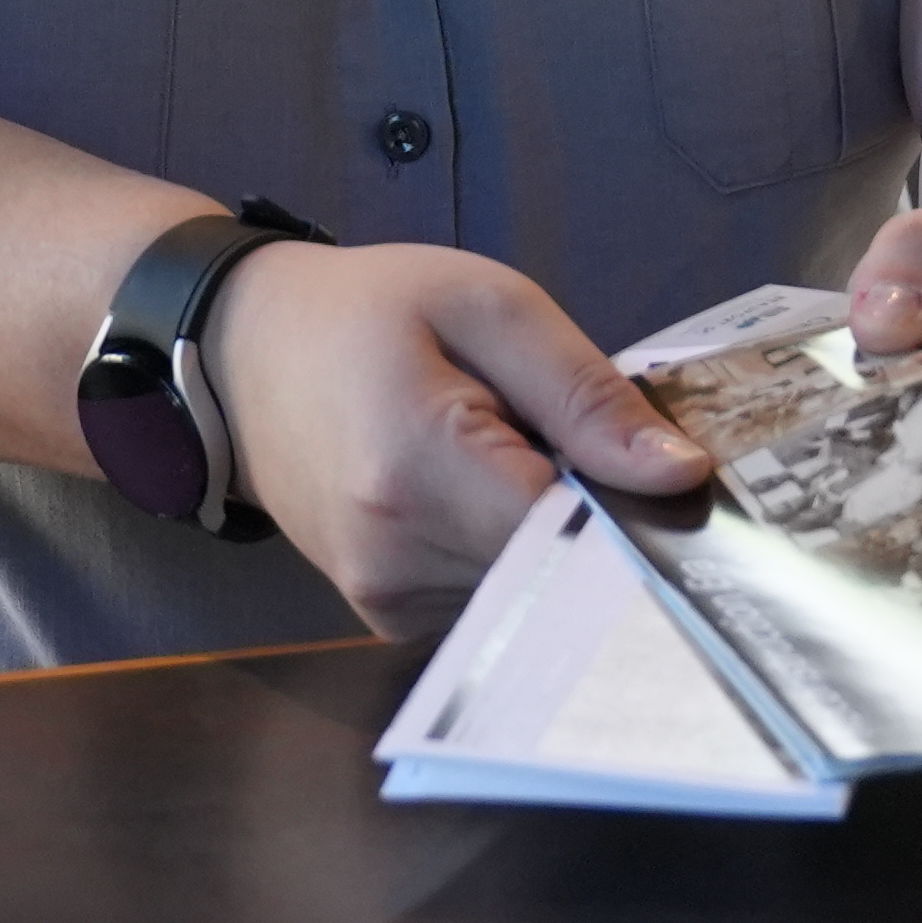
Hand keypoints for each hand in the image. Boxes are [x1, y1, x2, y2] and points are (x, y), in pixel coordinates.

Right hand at [202, 241, 714, 634]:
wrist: (240, 352)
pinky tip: (480, 492)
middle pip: (558, 566)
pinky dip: (507, 551)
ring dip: (547, 533)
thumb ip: (584, 392)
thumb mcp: (487, 305)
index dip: (635, 506)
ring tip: (513, 454)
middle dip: (593, 513)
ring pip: (530, 589)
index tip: (666, 478)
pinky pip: (491, 599)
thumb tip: (681, 476)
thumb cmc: (365, 311)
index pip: (576, 533)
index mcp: (419, 470)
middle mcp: (396, 558)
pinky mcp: (386, 616)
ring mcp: (384, 599)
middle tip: (580, 441)